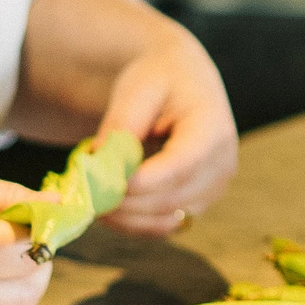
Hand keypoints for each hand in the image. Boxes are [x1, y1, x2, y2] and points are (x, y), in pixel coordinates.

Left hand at [91, 26, 238, 237]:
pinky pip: (163, 226)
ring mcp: (213, 189)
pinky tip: (106, 204)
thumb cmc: (159, 78)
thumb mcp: (138, 88)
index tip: (101, 186)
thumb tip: (102, 166)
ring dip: (123, 215)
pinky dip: (132, 222)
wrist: (181, 80)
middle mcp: (222, 165)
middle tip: (82, 194)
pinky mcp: (198, 203)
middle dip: (123, 202)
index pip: (180, 166)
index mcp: (214, 130)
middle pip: (171, 199)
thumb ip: (123, 125)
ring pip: (164, 219)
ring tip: (91, 195)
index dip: (141, 183)